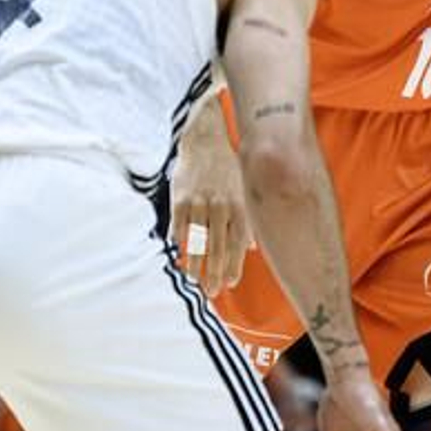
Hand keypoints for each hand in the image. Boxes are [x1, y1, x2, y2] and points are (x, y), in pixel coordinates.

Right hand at [169, 96, 250, 290]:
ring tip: (194, 280)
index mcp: (238, 205)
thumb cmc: (226, 167)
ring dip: (195, 263)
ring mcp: (199, 202)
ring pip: (197, 241)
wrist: (204, 139)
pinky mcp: (180, 197)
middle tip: (212, 291)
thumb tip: (252, 248)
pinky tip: (179, 256)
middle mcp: (220, 205)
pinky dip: (179, 243)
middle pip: (218, 247)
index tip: (230, 283)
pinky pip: (179, 227)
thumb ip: (247, 220)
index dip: (234, 265)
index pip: (238, 243)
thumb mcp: (243, 190)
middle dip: (215, 272)